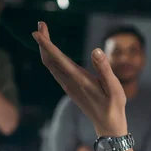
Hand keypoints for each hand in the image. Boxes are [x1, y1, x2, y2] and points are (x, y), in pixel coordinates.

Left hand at [32, 22, 127, 136]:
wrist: (108, 125)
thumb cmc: (114, 106)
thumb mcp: (114, 88)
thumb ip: (105, 69)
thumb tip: (96, 51)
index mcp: (79, 80)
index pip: (58, 60)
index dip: (46, 45)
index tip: (36, 32)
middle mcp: (70, 83)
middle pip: (49, 61)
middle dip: (42, 42)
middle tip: (40, 25)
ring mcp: (68, 86)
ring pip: (50, 65)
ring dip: (45, 49)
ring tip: (43, 33)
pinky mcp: (70, 88)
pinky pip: (55, 70)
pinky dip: (50, 57)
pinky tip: (51, 51)